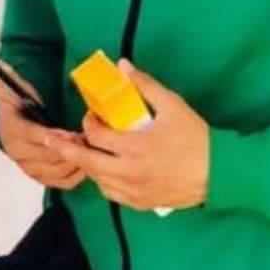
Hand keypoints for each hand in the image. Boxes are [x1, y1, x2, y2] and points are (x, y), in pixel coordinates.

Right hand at [0, 62, 85, 190]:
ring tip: (89, 148)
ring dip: (75, 161)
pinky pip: (61, 182)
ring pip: (56, 171)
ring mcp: (29, 167)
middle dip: (69, 149)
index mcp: (12, 131)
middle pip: (47, 156)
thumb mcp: (11, 90)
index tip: (69, 134)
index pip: (32, 136)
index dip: (51, 136)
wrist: (13, 125)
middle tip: (87, 139)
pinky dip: (75, 175)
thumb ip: (5, 79)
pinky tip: (85, 162)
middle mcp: (18, 153)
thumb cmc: (17, 106)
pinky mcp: (40, 177)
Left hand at [51, 62, 208, 212]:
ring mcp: (132, 190)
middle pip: (85, 161)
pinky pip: (111, 194)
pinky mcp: (140, 203)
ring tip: (82, 152)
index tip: (93, 115)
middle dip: (64, 148)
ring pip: (96, 179)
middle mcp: (127, 171)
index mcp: (133, 146)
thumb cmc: (196, 138)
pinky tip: (104, 172)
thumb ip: (145, 85)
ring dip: (86, 164)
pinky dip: (103, 181)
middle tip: (50, 139)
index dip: (88, 122)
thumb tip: (123, 66)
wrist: (218, 173)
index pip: (96, 134)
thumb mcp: (173, 105)